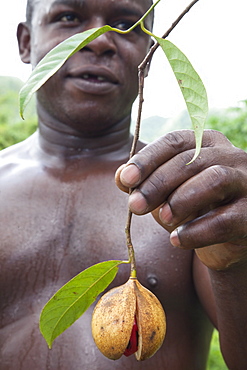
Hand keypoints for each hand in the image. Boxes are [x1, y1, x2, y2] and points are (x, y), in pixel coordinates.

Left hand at [116, 130, 246, 268]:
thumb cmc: (192, 209)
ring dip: (181, 200)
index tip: (126, 179)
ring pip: (214, 180)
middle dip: (158, 183)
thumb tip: (121, 175)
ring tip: (162, 219)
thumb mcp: (164, 193)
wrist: (224, 241)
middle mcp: (231, 156)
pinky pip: (226, 220)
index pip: (174, 142)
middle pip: (191, 160)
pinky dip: (196, 231)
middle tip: (135, 205)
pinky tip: (177, 240)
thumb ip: (144, 182)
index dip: (148, 158)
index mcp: (206, 144)